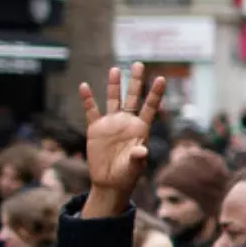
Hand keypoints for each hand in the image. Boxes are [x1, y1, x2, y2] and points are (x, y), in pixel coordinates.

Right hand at [79, 63, 164, 199]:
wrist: (110, 182)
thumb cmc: (127, 175)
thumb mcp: (134, 167)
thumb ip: (137, 157)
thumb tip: (142, 151)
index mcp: (141, 129)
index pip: (150, 107)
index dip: (155, 93)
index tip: (161, 78)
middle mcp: (127, 122)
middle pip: (132, 97)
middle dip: (136, 81)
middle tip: (138, 64)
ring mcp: (111, 124)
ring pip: (113, 100)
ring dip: (114, 85)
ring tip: (116, 69)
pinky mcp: (96, 129)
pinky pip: (91, 111)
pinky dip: (87, 100)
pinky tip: (84, 86)